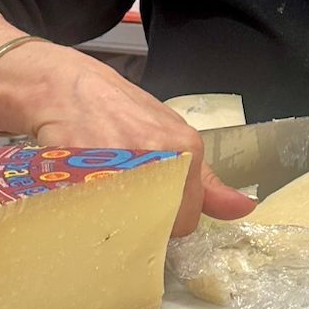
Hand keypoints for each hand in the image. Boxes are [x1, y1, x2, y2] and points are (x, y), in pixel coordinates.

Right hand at [0, 44, 256, 237]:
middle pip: (161, 224)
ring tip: (104, 193)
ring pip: (131, 224)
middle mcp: (160, 154)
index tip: (149, 199)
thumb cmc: (118, 110)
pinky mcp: (85, 172)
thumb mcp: (169, 136)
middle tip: (124, 197)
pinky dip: (89, 212)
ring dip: (118, 218)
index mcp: (186, 147)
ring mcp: (122, 164)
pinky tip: (83, 191)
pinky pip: (96, 216)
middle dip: (144, 220)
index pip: (189, 217)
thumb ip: (205, 180)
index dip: (168, 215)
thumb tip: (244, 209)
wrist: (63, 85)